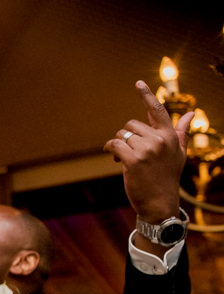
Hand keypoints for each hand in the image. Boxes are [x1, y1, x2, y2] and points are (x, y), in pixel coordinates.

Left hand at [103, 80, 193, 222]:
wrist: (159, 202)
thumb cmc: (167, 176)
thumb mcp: (178, 153)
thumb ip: (180, 132)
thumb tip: (191, 113)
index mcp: (170, 136)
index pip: (157, 111)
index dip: (146, 96)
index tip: (138, 83)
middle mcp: (160, 140)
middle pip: (132, 125)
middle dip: (127, 136)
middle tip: (130, 151)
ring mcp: (147, 150)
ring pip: (122, 135)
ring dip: (119, 145)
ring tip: (124, 158)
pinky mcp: (133, 160)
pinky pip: (114, 145)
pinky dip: (110, 149)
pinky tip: (113, 158)